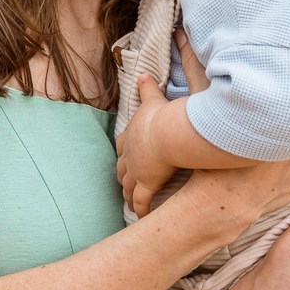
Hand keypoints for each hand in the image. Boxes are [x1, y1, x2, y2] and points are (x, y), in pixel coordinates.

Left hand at [116, 75, 177, 216]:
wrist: (167, 132)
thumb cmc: (162, 116)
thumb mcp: (153, 99)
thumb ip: (148, 87)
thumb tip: (142, 72)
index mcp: (131, 135)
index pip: (123, 144)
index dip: (124, 151)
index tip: (124, 156)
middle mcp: (130, 154)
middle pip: (122, 167)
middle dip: (122, 175)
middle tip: (123, 183)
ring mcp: (136, 171)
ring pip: (128, 186)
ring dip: (128, 194)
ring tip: (129, 202)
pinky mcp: (147, 184)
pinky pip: (142, 201)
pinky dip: (140, 209)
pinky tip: (141, 217)